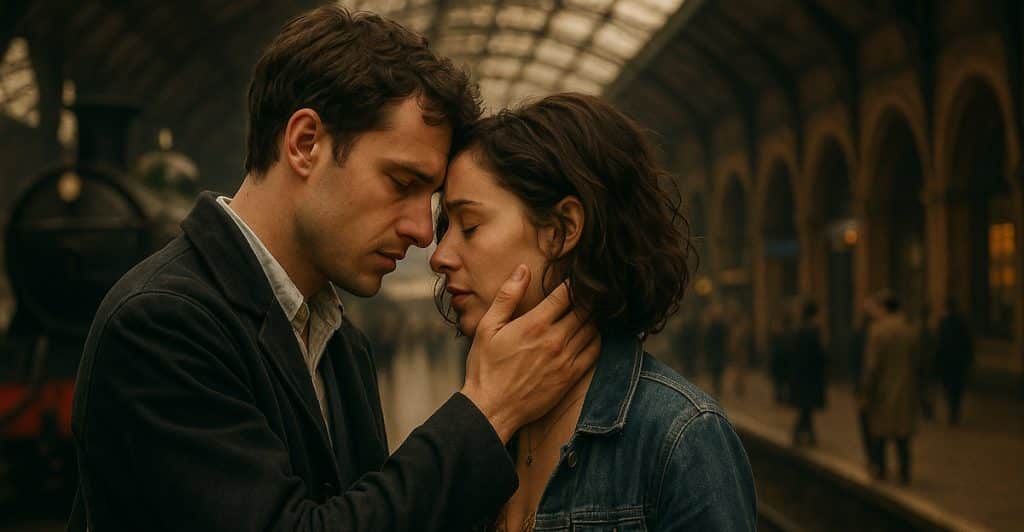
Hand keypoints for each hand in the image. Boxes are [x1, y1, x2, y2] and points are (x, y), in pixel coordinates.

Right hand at [461, 265, 599, 442]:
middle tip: (587, 292)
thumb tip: (523, 269)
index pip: (566, 295)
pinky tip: (589, 334)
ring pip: (592, 329)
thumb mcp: (487, 327)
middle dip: (586, 299)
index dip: (573, 284)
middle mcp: (554, 341)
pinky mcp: (570, 377)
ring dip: (592, 317)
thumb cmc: (485, 368)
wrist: (491, 409)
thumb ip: (507, 296)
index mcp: (534, 325)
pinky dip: (596, 339)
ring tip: (589, 311)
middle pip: (584, 311)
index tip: (575, 278)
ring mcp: (565, 360)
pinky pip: (594, 352)